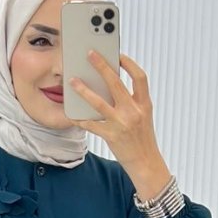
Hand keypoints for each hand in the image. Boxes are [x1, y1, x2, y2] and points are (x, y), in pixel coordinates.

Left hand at [68, 50, 160, 170]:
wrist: (146, 163)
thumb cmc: (142, 138)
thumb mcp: (143, 116)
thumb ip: (131, 100)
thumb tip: (109, 84)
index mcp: (144, 104)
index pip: (139, 77)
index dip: (129, 63)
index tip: (117, 54)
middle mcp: (134, 111)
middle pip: (116, 83)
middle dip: (102, 66)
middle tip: (90, 54)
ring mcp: (122, 124)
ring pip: (98, 102)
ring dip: (83, 90)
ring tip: (72, 81)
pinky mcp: (111, 136)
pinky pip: (91, 124)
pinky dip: (80, 118)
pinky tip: (71, 113)